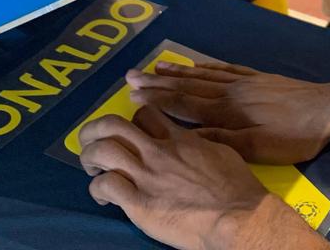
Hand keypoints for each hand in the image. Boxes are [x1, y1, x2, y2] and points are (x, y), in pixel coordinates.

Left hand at [79, 105, 305, 249]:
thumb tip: (190, 143)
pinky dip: (97, 189)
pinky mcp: (138, 202)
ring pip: (102, 150)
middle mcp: (158, 151)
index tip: (129, 128)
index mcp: (179, 138)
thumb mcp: (221, 151)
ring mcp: (146, 176)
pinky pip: (104, 185)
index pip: (145, 113)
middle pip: (113, 124)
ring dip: (89, 157)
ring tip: (91, 168)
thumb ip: (199, 143)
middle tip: (92, 141)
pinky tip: (102, 197)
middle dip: (95, 130)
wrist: (239, 216)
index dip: (132, 117)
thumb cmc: (237, 188)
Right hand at [126, 61, 329, 164]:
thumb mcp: (260, 148)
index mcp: (228, 111)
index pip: (184, 103)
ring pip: (204, 74)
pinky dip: (206, 66)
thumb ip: (223, 140)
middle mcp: (231, 91)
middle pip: (188, 85)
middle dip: (158, 82)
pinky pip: (225, 68)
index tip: (131, 93)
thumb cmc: (296, 135)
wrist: (328, 108)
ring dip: (177, 71)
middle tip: (131, 75)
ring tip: (156, 67)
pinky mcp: (259, 77)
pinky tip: (197, 64)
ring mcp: (245, 82)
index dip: (157, 98)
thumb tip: (187, 137)